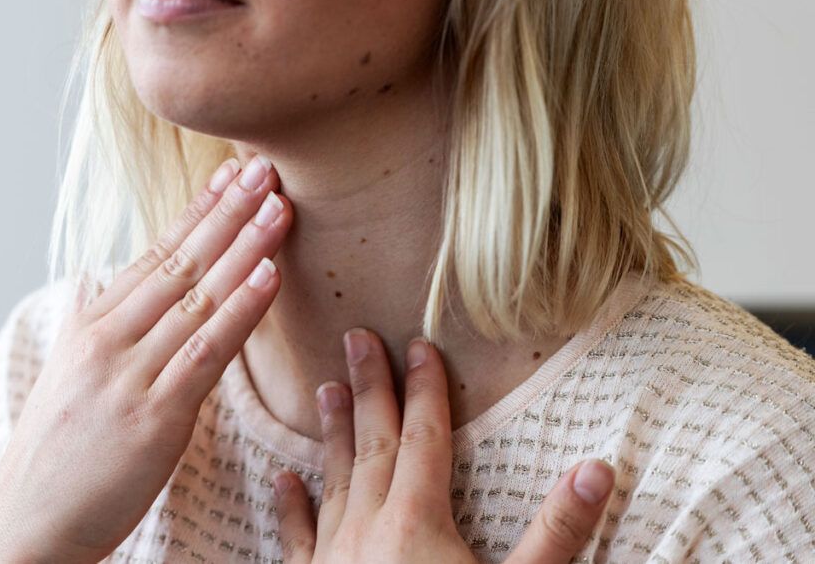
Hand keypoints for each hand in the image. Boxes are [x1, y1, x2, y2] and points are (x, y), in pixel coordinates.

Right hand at [0, 154, 293, 562]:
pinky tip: (268, 276)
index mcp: (92, 325)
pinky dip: (240, 310)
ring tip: (279, 207)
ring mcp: (129, 374)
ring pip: (197, 297)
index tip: (231, 173)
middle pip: (180, 262)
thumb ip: (99, 327)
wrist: (26, 523)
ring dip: (244, 247)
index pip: (155, 254)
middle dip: (226, 211)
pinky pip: (205, 351)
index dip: (199, 211)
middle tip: (264, 168)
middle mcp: (108, 339)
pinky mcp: (154, 416)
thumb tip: (105, 286)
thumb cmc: (56, 453)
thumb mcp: (71, 375)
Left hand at [272, 329, 615, 562]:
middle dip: (370, 387)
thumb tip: (597, 468)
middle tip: (355, 337)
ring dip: (333, 432)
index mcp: (417, 522)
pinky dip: (292, 507)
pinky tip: (282, 482)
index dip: (426, 388)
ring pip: (334, 479)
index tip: (421, 344)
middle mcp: (368, 528)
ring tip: (325, 389)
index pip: (423, 437)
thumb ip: (556, 532)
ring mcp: (334, 558)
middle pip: (372, 443)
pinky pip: (300, 538)